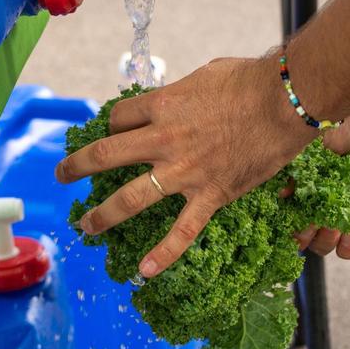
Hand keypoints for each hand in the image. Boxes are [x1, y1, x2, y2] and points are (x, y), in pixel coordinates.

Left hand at [55, 56, 314, 277]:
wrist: (287, 101)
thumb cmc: (250, 80)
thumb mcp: (205, 76)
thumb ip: (183, 93)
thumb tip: (177, 100)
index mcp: (162, 106)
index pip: (118, 119)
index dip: (111, 125)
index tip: (112, 132)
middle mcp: (163, 140)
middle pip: (105, 156)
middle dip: (76, 167)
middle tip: (62, 175)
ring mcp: (185, 172)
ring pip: (130, 198)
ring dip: (102, 215)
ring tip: (86, 226)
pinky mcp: (211, 195)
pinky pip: (182, 231)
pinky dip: (163, 254)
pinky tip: (144, 272)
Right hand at [297, 97, 349, 257]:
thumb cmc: (341, 123)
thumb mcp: (309, 146)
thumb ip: (293, 173)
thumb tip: (280, 196)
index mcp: (305, 187)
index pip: (289, 218)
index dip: (287, 228)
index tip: (288, 226)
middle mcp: (324, 201)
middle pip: (308, 236)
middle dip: (308, 237)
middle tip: (313, 225)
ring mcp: (347, 209)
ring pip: (332, 243)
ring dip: (328, 243)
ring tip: (334, 230)